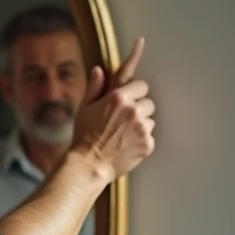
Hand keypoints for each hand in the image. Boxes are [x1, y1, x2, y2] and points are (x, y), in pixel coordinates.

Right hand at [69, 38, 154, 179]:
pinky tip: (126, 144)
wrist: (88, 165)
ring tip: (123, 134)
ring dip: (141, 124)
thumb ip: (95, 87)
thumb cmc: (84, 137)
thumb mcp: (85, 108)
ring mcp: (142, 127)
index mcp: (118, 98)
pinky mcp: (147, 143)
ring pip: (150, 119)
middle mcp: (133, 110)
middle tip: (123, 120)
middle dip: (139, 108)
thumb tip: (99, 70)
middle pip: (149, 102)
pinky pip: (150, 136)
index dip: (135, 91)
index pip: (141, 85)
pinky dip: (142, 140)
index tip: (138, 85)